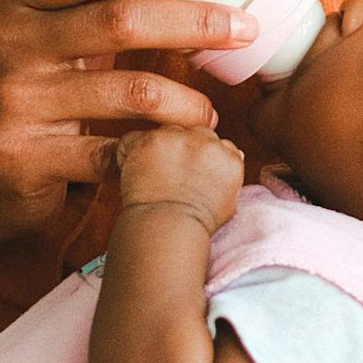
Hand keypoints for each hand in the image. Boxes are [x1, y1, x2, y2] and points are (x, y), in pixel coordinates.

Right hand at [0, 0, 258, 242]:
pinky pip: (113, 153)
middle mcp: (13, 47)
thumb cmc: (30, 94)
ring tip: (209, 113)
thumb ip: (93, 12)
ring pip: (128, 91)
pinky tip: (179, 151)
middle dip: (191, 23)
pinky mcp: (31, 160)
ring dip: (186, 102)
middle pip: (117, 22)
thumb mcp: (44, 40)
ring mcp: (19, 104)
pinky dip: (157, 151)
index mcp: (19, 6)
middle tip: (241, 29)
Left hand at [115, 125, 244, 231]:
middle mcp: (206, 142)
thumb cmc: (196, 225)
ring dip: (158, 148)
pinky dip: (128, 153)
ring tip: (150, 175)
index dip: (201, 157)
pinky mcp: (148, 141)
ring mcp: (177, 138)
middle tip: (168, 173)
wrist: (168, 230)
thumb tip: (234, 156)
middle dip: (182, 149)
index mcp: (229, 157)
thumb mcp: (229, 203)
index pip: (217, 144)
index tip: (189, 172)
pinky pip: (133, 138)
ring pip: (166, 131)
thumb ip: (231, 175)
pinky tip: (131, 171)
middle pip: (193, 132)